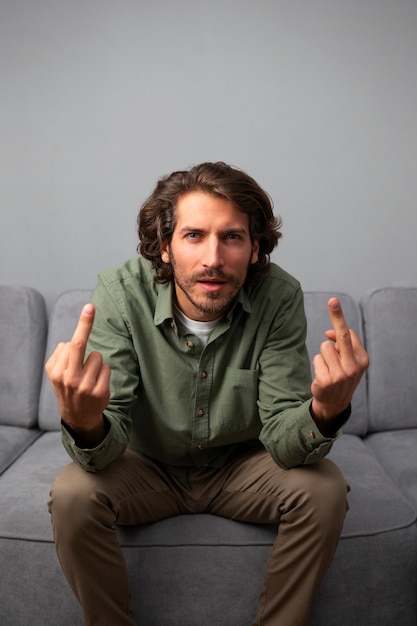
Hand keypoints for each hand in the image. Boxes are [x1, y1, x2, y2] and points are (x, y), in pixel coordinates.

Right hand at [45, 303, 110, 445]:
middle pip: (78, 345)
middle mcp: (67, 378)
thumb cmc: (68, 387)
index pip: (69, 343)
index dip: (82, 325)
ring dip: (96, 362)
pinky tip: (97, 382)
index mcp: (55, 371)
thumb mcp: (57, 374)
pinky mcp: (99, 392)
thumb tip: (73, 339)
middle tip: (90, 307)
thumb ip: (62, 356)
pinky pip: (106, 368)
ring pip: (97, 356)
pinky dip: (104, 371)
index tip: (89, 308)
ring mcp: (84, 386)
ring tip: (89, 375)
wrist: (78, 416)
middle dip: (85, 324)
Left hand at [311, 298, 368, 425]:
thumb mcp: (349, 362)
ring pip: (324, 347)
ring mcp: (340, 375)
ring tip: (328, 368)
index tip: (333, 302)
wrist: (335, 403)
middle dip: (337, 316)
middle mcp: (353, 367)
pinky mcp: (326, 380)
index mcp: (363, 360)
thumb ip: (343, 345)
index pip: (350, 333)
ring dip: (323, 355)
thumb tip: (329, 332)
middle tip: (333, 300)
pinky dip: (318, 364)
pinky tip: (323, 376)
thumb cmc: (342, 376)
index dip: (338, 321)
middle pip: (342, 335)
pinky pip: (316, 359)